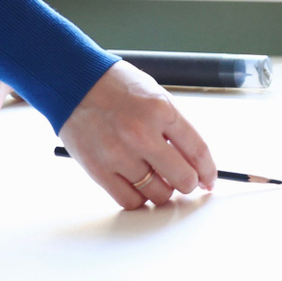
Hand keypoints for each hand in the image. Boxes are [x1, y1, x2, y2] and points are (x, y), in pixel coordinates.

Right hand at [58, 61, 216, 208]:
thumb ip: (174, 127)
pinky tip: (138, 184)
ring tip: (156, 178)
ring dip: (163, 191)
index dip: (209, 171)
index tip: (209, 179)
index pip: (198, 151)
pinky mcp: (98, 169)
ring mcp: (118, 153)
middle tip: (185, 181)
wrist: (72, 81)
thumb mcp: (155, 95)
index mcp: (160, 109)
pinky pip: (130, 200)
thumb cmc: (114, 86)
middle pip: (182, 178)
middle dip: (189, 184)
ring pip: (157, 194)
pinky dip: (139, 197)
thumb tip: (194, 161)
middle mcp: (141, 133)